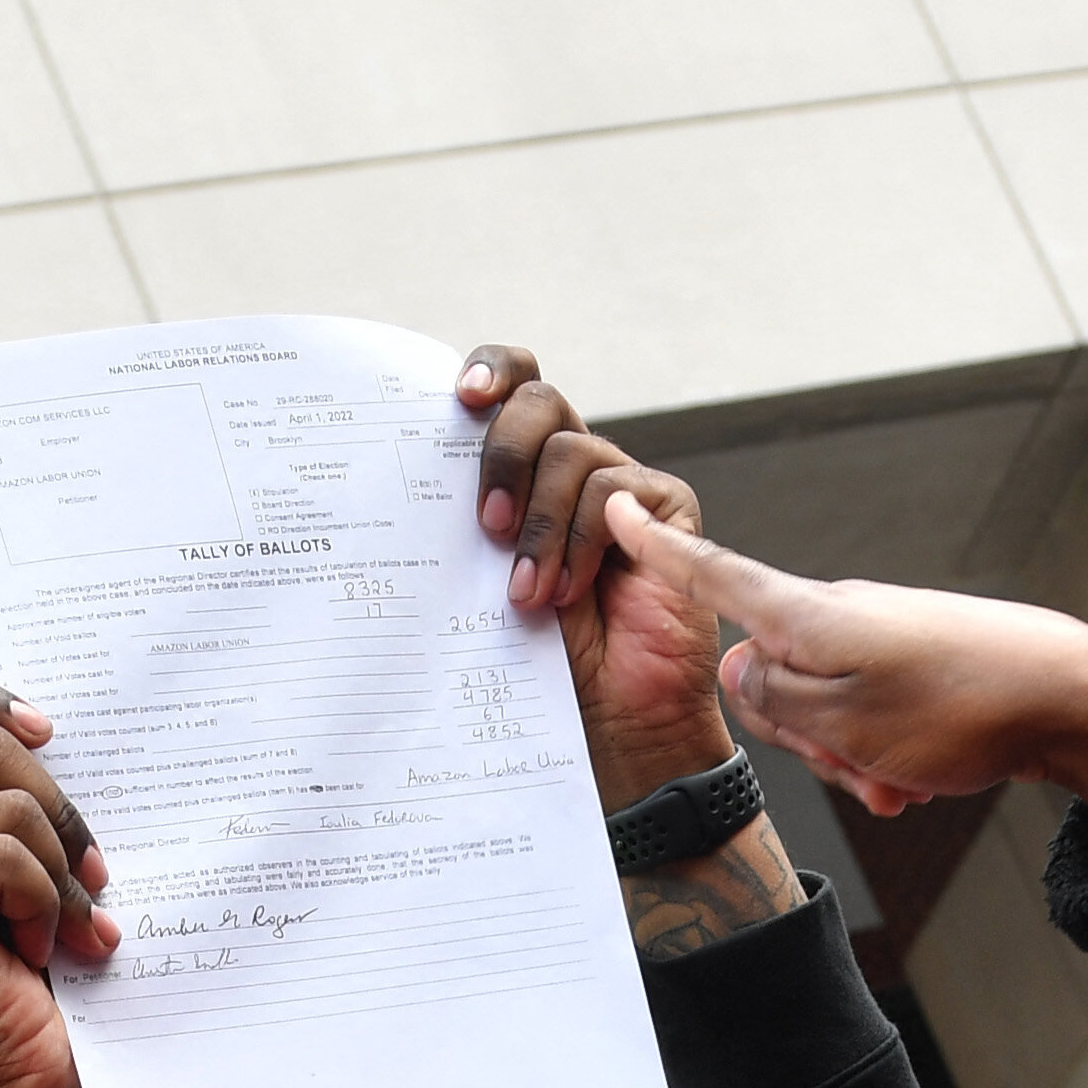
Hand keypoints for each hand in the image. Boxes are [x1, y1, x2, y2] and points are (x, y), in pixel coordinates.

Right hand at [0, 678, 110, 1087]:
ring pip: (5, 799)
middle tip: (94, 878)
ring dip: (62, 869)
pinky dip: (44, 901)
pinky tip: (42, 953)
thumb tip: (70, 733)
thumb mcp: (59, 880)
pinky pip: (1, 853)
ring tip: (69, 932)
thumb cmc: (58, 1001)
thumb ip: (41, 811)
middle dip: (61, 801)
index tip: (51, 732)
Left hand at [458, 345, 733, 808]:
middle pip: (539, 401)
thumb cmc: (545, 658)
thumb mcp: (486, 580)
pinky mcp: (665, 507)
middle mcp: (574, 467)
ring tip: (529, 592)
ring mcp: (623, 484)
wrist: (610, 716)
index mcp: (526, 470)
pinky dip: (581, 542)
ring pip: (572, 450)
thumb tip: (422, 474)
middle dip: (503, 454)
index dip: (491, 371)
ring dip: (540, 526)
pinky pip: (613, 492)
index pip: (513, 386)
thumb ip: (472, 523)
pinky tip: (571, 591)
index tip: (460, 398)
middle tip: (485, 526)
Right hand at [595, 494, 1087, 835]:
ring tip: (900, 785)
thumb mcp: (843, 722)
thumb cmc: (958, 710)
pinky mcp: (919, 663)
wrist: (1072, 699)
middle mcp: (840, 618)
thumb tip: (739, 669)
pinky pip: (874, 718)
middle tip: (854, 769)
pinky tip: (920, 785)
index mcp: (809, 619)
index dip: (662, 552)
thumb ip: (774, 700)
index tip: (619, 507)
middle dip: (798, 739)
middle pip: (771, 677)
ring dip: (851, 760)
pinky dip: (887, 758)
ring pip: (826, 710)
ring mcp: (881, 639)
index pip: (715, 578)